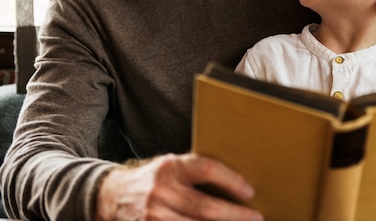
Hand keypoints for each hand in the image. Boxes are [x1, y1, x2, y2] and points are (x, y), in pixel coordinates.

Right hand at [95, 153, 262, 220]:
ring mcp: (152, 214)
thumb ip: (196, 173)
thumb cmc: (154, 180)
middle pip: (205, 206)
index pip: (207, 170)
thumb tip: (237, 185)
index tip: (250, 192)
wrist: (112, 195)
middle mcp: (161, 190)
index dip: (232, 181)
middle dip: (234, 215)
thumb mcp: (172, 167)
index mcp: (171, 167)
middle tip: (256, 217)